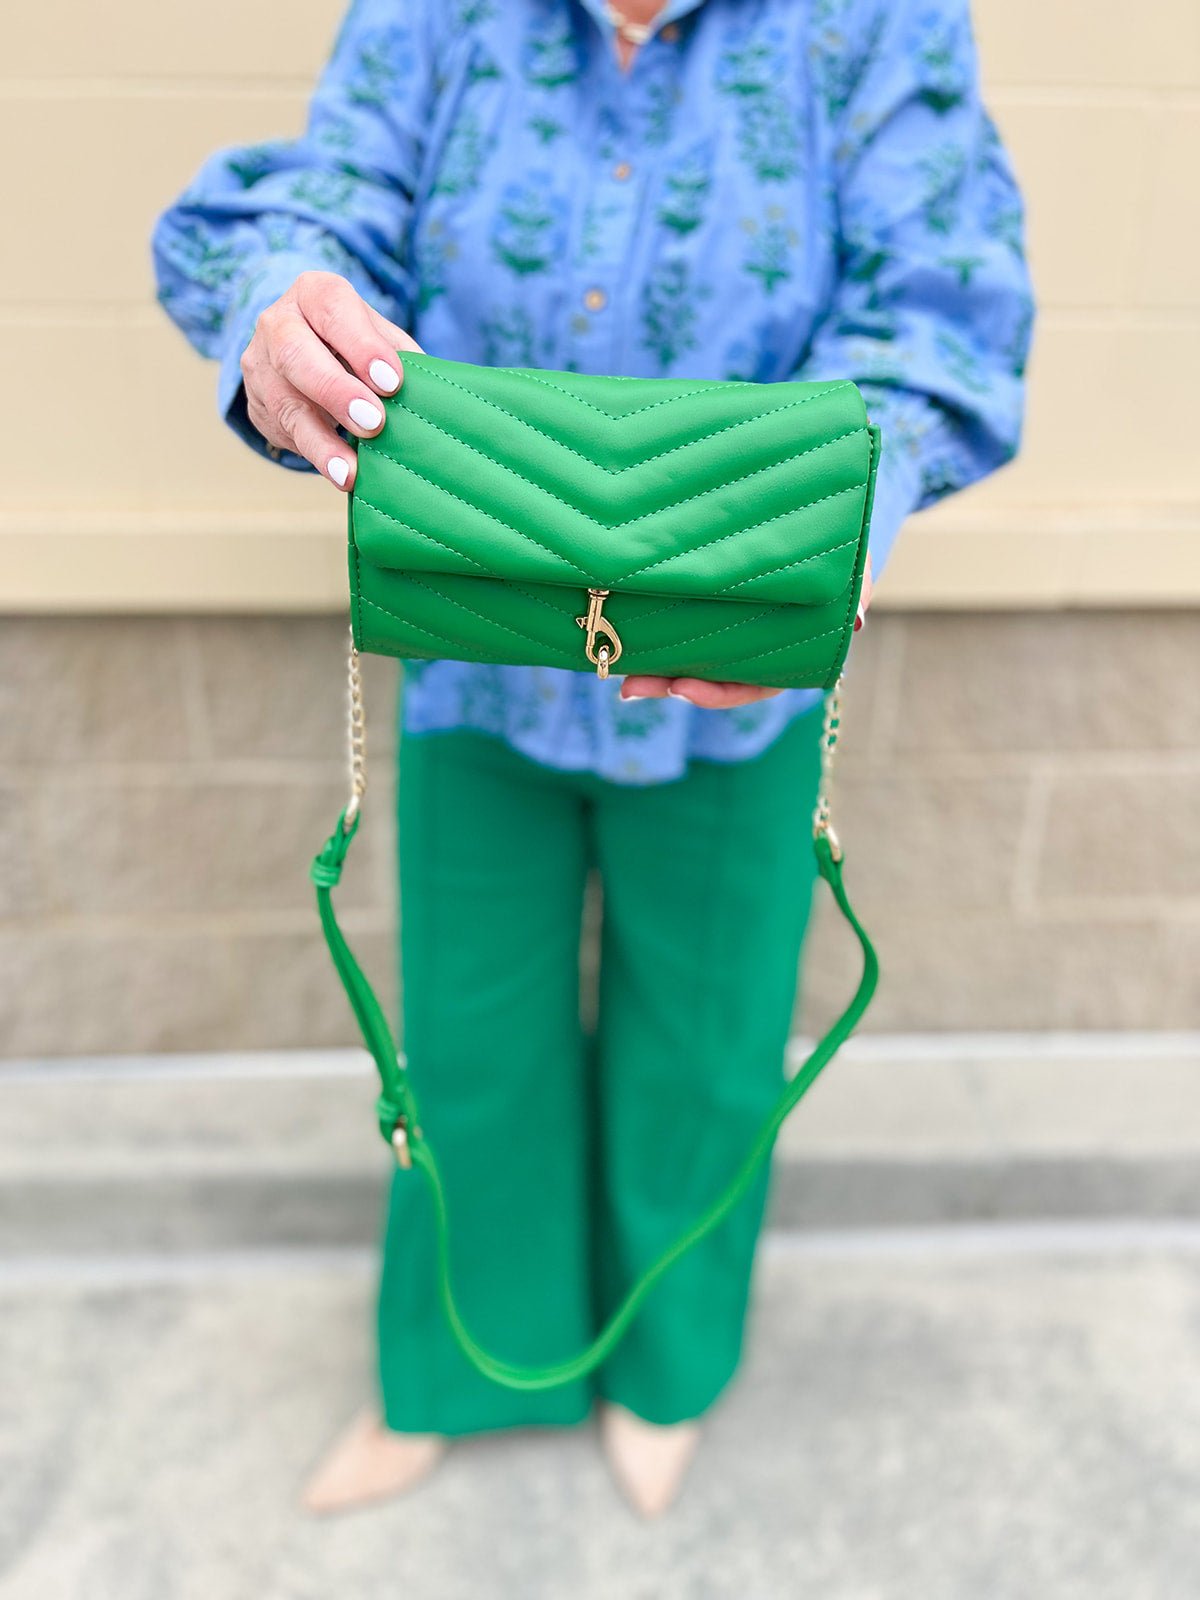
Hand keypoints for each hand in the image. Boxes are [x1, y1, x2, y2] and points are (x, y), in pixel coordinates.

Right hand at [238, 270, 422, 489]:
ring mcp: (261, 365)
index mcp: (314, 294)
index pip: (332, 309)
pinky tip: (341, 475)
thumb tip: (434, 392)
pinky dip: (318, 456)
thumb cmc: (354, 344)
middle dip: (336, 390)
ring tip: (352, 470)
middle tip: (374, 422)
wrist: (304, 357)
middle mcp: (278, 323)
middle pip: (295, 353)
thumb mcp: (379, 338)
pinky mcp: (258, 405)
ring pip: (286, 403)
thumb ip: (401, 357)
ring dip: (322, 441)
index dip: (362, 344)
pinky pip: (285, 433)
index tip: (392, 381)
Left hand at [620, 554, 873, 705]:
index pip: (754, 685)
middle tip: (631, 687)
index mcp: (788, 648)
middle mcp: (753, 645)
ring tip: (616, 669)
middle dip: (668, 685)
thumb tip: (858, 618)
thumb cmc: (838, 544)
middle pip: (710, 678)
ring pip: (687, 656)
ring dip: (651, 665)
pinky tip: (618, 628)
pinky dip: (650, 630)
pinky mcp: (703, 600)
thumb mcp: (853, 565)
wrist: (816, 510)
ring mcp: (727, 626)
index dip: (719, 693)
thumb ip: (857, 592)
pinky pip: (675, 623)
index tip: (683, 688)